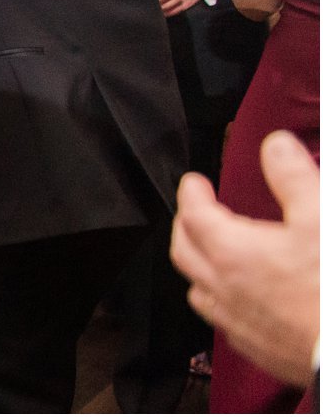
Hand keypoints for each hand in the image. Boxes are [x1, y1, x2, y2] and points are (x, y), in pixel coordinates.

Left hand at [170, 130, 319, 387]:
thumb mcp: (319, 219)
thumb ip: (293, 178)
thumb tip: (276, 146)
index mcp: (233, 252)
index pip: (194, 213)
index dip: (191, 192)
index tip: (194, 182)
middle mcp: (224, 288)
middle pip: (184, 250)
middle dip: (186, 225)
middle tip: (196, 211)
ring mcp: (238, 321)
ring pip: (199, 289)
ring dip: (198, 266)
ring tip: (209, 254)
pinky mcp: (257, 348)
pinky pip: (222, 320)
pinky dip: (221, 301)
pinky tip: (238, 300)